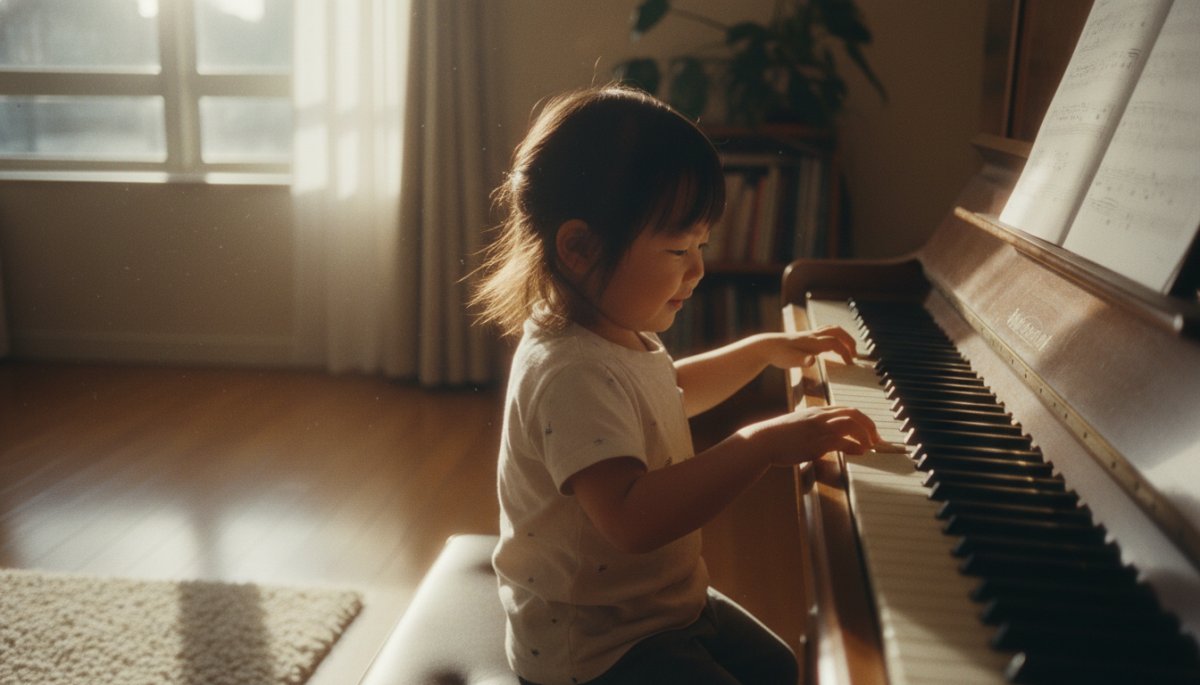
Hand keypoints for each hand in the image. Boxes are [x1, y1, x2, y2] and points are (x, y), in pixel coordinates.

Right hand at [739, 404, 880, 465]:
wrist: (763, 440)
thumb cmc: (778, 436)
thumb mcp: (798, 427)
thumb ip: (814, 430)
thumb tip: (827, 440)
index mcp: (816, 412)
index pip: (846, 409)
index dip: (861, 419)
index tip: (869, 430)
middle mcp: (820, 417)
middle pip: (853, 413)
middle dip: (869, 425)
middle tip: (876, 438)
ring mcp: (819, 429)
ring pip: (851, 424)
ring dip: (865, 434)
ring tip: (871, 445)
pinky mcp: (816, 442)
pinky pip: (842, 441)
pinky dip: (854, 446)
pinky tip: (860, 452)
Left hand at [754, 325, 858, 368]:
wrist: (766, 346)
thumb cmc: (778, 354)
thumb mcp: (791, 360)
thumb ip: (803, 360)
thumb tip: (812, 360)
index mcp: (812, 342)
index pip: (835, 343)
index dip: (845, 352)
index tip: (850, 364)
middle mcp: (813, 336)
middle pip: (837, 332)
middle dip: (849, 341)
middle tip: (855, 354)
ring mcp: (810, 335)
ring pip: (832, 330)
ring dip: (843, 338)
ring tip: (848, 350)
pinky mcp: (806, 337)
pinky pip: (825, 333)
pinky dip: (834, 338)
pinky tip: (832, 348)